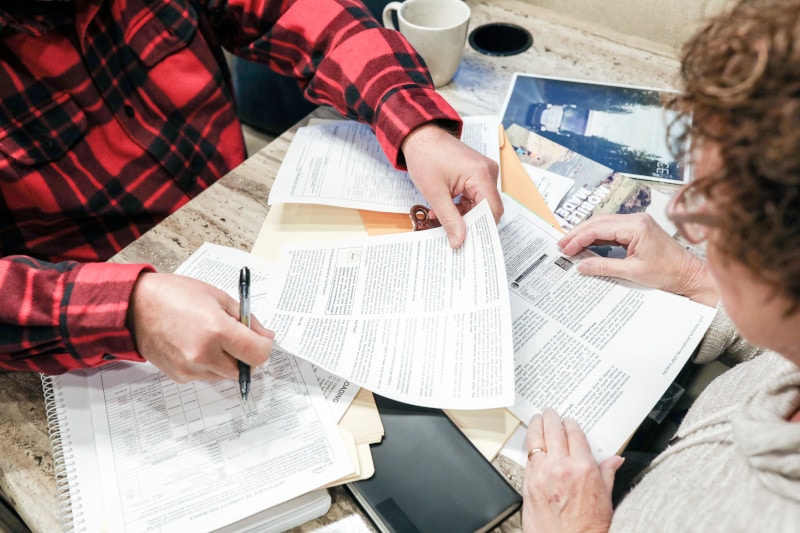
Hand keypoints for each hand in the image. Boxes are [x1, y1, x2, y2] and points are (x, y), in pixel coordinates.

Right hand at [126, 272, 273, 382]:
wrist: (134, 306)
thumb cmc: (176, 295)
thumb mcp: (219, 297)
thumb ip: (246, 319)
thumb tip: (266, 337)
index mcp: (217, 330)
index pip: (257, 355)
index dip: (265, 347)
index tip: (262, 339)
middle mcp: (204, 354)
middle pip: (243, 370)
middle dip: (246, 355)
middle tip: (238, 338)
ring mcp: (190, 368)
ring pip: (225, 375)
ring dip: (227, 361)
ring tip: (211, 338)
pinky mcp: (179, 376)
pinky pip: (206, 376)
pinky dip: (209, 365)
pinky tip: (196, 345)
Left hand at [401, 123, 502, 247]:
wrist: (420, 136)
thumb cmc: (426, 157)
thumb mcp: (435, 194)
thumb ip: (449, 219)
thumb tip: (459, 241)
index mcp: (481, 175)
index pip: (492, 210)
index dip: (482, 229)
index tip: (470, 244)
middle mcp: (488, 172)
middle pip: (488, 208)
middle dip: (470, 223)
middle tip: (454, 237)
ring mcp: (484, 172)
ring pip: (480, 204)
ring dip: (463, 215)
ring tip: (441, 219)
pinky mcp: (477, 174)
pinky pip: (475, 196)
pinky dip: (461, 206)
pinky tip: (444, 209)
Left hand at [523, 408, 621, 532]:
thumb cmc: (588, 528)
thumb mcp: (605, 498)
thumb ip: (607, 473)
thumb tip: (615, 460)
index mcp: (583, 468)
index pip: (574, 434)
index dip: (570, 423)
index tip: (569, 421)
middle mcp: (561, 466)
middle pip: (553, 430)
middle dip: (551, 418)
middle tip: (550, 412)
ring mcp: (542, 473)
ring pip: (535, 439)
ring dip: (536, 425)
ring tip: (537, 418)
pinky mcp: (528, 482)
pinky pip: (528, 456)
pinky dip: (529, 445)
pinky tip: (531, 442)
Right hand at [557, 213, 717, 306]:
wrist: (690, 275)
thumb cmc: (669, 272)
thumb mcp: (632, 272)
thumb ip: (604, 267)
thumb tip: (581, 265)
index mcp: (636, 226)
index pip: (599, 228)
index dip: (579, 238)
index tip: (566, 249)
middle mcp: (636, 220)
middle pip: (599, 222)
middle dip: (578, 233)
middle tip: (562, 245)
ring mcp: (637, 224)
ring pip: (604, 224)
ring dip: (586, 234)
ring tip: (570, 245)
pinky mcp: (638, 230)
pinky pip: (612, 230)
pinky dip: (598, 238)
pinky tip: (587, 246)